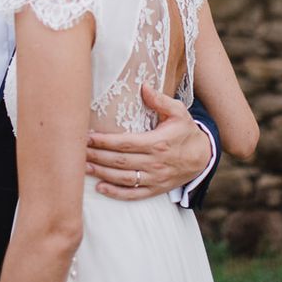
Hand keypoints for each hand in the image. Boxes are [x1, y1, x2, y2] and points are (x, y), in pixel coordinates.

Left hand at [85, 84, 211, 200]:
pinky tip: (101, 188)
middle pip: (120, 161)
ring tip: (84, 167)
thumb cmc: (186, 131)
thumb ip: (160, 100)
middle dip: (97, 156)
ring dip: (102, 173)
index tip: (88, 137)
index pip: (125, 143)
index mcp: (158, 143)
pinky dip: (116, 193)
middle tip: (77, 151)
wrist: (204, 157)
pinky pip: (134, 194)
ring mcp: (155, 178)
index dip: (105, 141)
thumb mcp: (178, 112)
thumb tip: (144, 87)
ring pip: (123, 178)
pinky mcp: (156, 189)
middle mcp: (155, 163)